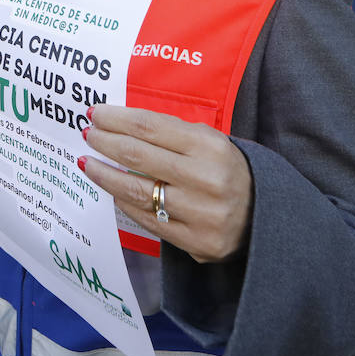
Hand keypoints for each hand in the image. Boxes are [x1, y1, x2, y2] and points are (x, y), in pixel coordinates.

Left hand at [78, 105, 252, 263]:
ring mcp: (200, 213)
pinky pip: (148, 219)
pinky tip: (112, 189)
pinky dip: (124, 201)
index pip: (150, 127)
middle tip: (87, 134)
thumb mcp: (210, 141)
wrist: (267, 215)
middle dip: (105, 141)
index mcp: (211, 146)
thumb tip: (119, 124)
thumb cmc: (227, 170)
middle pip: (138, 154)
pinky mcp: (196, 242)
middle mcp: (206, 179)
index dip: (117, 119)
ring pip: (136, 189)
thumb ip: (171, 134)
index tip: (95, 113)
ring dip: (105, 174)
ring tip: (88, 162)